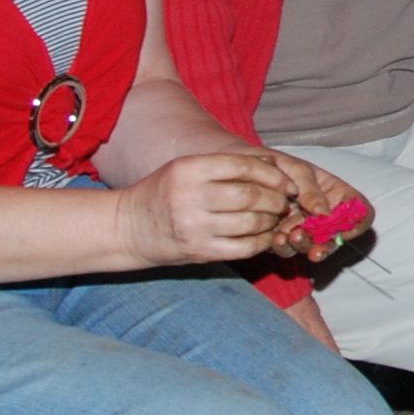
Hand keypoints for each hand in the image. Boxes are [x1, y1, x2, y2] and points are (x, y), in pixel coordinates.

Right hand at [116, 148, 303, 265]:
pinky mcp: (199, 251)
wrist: (127, 228)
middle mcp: (191, 197)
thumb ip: (224, 166)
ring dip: (272, 221)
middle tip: (284, 203)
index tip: (286, 182)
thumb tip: (272, 163)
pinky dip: (261, 242)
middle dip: (276, 200)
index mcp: (188, 169)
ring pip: (251, 222)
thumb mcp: (185, 169)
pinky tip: (265, 236)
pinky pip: (243, 247)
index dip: (272, 174)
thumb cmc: (163, 193)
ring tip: (275, 218)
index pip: (243, 166)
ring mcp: (194, 227)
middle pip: (250, 196)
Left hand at [260, 152, 366, 257]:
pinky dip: (285, 247)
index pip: (361, 213)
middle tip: (314, 250)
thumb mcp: (297, 170)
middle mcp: (324, 215)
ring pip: (313, 246)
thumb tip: (325, 214)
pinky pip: (289, 249)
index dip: (358, 224)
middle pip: (337, 237)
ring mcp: (305, 228)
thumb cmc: (275, 165)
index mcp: (337, 195)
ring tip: (289, 237)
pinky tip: (277, 239)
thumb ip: (312, 191)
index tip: (343, 231)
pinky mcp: (284, 238)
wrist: (243, 171)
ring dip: (304, 246)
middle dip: (326, 245)